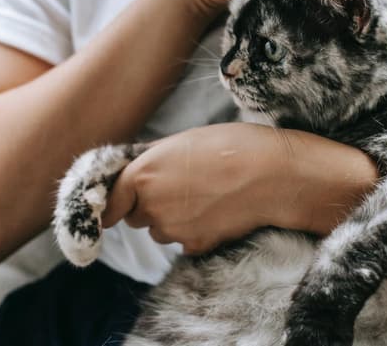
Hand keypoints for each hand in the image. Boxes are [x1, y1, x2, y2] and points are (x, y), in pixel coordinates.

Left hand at [100, 123, 378, 253]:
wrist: (274, 175)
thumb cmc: (232, 147)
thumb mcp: (184, 141)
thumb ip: (153, 160)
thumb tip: (135, 172)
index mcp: (143, 174)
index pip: (111, 201)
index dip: (115, 202)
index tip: (118, 205)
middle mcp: (152, 206)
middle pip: (136, 215)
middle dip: (150, 204)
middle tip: (181, 184)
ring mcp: (173, 230)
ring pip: (160, 230)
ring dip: (172, 218)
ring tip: (204, 195)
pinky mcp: (195, 245)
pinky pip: (184, 241)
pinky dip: (194, 230)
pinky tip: (216, 211)